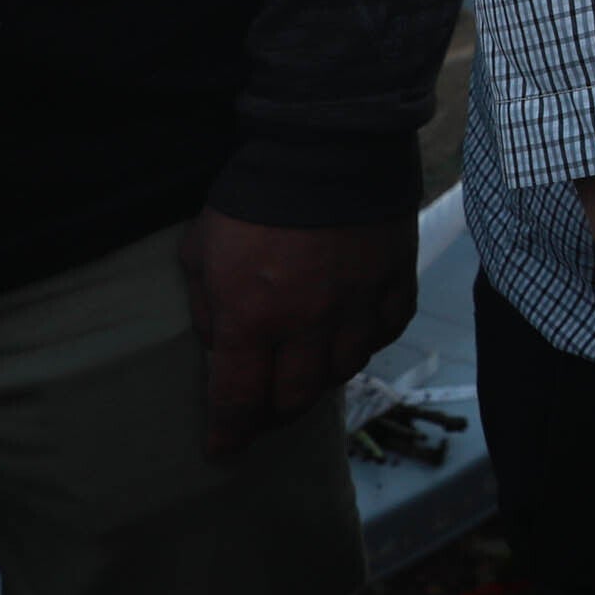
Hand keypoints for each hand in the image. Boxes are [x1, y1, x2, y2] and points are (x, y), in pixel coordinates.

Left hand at [180, 211, 417, 459]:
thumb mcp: (200, 251)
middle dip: (273, 414)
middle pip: (295, 397)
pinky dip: (367, 343)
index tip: (223, 450)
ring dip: (319, 381)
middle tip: (262, 413)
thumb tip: (221, 344)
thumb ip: (206, 306)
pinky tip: (352, 338)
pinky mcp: (394, 279)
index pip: (238, 398)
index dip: (229, 433)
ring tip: (306, 375)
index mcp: (253, 318)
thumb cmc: (251, 197)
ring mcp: (358, 304)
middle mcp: (309, 324)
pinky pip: (386, 331)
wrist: (324, 143)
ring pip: (343, 371)